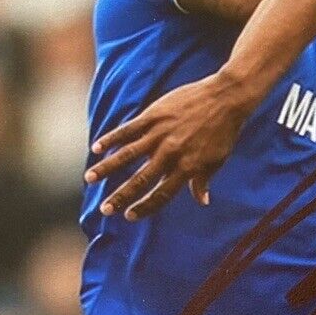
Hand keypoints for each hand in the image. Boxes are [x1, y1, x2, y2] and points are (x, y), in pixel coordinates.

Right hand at [84, 72, 255, 219]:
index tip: (130, 216)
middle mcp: (171, 154)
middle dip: (121, 196)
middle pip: (141, 180)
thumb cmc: (224, 131)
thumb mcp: (217, 159)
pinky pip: (128, 129)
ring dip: (107, 168)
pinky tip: (96, 148)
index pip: (162, 194)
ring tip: (90, 179)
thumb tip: (202, 201)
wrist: (226, 98)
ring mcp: (160, 134)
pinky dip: (111, 138)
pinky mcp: (153, 116)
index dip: (145, 207)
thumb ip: (204, 180)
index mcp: (188, 167)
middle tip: (105, 210)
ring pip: (127, 155)